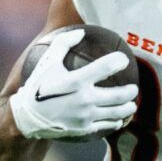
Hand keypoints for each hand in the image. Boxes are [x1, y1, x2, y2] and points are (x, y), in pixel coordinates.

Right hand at [6, 28, 137, 140]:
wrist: (27, 117)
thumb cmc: (38, 86)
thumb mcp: (48, 62)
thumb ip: (64, 43)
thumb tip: (82, 31)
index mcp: (77, 80)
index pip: (106, 67)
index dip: (118, 61)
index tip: (123, 59)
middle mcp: (84, 99)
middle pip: (119, 95)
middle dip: (131, 91)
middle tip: (134, 88)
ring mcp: (86, 116)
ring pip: (117, 112)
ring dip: (128, 107)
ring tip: (131, 104)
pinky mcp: (84, 129)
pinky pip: (107, 126)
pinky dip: (117, 122)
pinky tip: (120, 119)